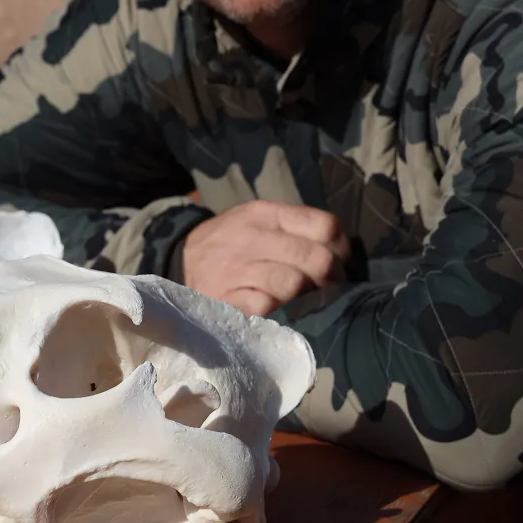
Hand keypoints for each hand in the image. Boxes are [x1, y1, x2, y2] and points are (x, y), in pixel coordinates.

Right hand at [181, 200, 350, 316]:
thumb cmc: (233, 242)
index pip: (324, 226)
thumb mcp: (258, 219)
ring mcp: (237, 269)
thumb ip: (297, 226)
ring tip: (298, 297)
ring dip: (302, 295)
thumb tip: (341, 248)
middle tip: (329, 286)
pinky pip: (266, 305)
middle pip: (316, 258)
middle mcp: (251, 238)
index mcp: (264, 214)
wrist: (181, 259)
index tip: (339, 260)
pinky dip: (274, 309)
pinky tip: (271, 306)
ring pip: (294, 283)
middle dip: (331, 277)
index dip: (340, 247)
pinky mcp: (226, 298)